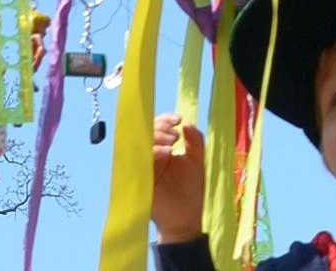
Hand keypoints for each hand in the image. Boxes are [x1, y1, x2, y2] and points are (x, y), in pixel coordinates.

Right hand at [150, 112, 205, 243]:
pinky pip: (139, 160)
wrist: (186, 217)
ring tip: (172, 143)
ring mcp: (144, 166)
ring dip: (156, 137)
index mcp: (163, 148)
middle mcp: (151, 155)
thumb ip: (195, 140)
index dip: (165, 119)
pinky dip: (152, 153)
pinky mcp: (139, 177)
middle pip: (147, 131)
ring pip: (141, 143)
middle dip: (161, 128)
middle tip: (175, 137)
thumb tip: (186, 123)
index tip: (178, 119)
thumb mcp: (197, 161)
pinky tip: (165, 152)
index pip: (158, 127)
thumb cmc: (191, 190)